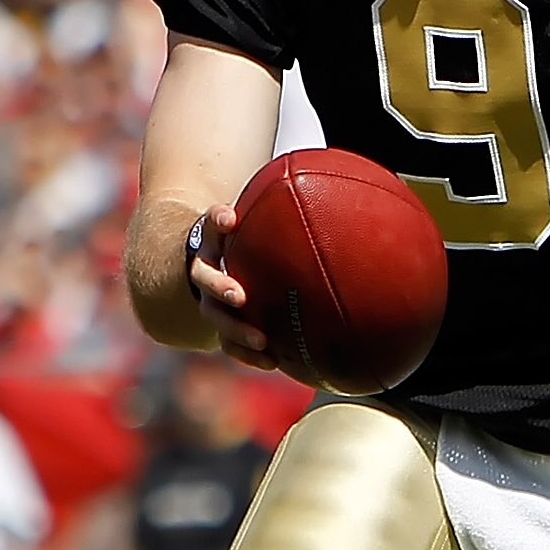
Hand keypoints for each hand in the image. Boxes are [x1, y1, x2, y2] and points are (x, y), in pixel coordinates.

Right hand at [184, 203, 274, 370]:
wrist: (218, 263)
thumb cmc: (250, 238)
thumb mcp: (259, 221)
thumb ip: (287, 209)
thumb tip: (345, 187)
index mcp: (214, 239)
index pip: (211, 224)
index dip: (218, 220)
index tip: (230, 218)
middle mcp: (206, 268)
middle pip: (204, 277)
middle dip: (220, 286)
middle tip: (239, 295)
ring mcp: (208, 299)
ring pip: (214, 316)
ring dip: (235, 329)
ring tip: (261, 340)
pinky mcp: (220, 323)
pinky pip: (228, 342)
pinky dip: (247, 353)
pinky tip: (274, 362)